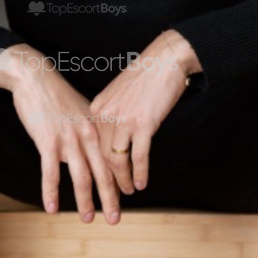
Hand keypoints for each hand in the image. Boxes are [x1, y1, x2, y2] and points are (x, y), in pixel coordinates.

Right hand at [0, 44, 120, 224]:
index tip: (125, 197)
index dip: (119, 181)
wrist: (36, 77)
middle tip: (115, 219)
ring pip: (81, 177)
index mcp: (97, 128)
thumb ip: (88, 132)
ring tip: (87, 219)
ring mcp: (69, 139)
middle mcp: (87, 136)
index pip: (112, 160)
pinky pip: (50, 173)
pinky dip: (51, 193)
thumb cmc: (57, 95)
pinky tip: (52, 209)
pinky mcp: (48, 142)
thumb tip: (88, 152)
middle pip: (103, 173)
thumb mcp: (81, 111)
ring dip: (85, 201)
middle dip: (110, 199)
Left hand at [88, 30, 200, 194]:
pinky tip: (141, 183)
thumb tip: (110, 138)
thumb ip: (110, 115)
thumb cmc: (145, 77)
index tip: (100, 180)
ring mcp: (123, 120)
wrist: (165, 60)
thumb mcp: (118, 94)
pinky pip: (138, 156)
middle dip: (105, 182)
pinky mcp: (143, 124)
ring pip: (117, 160)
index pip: (91, 145)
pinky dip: (139, 173)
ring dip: (122, 181)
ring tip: (128, 192)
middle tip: (110, 196)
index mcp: (97, 108)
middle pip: (100, 156)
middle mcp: (105, 115)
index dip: (96, 166)